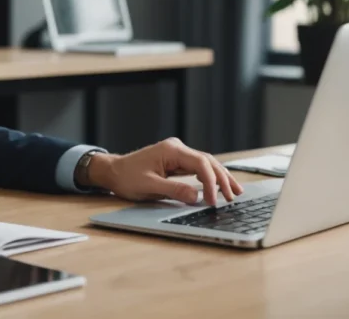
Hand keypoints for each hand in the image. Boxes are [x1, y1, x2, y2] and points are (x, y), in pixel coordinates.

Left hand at [86, 138, 243, 205]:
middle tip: (233, 197)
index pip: (200, 164)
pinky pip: (198, 168)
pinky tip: (220, 186)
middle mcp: (177, 148)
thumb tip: (197, 196)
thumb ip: (174, 190)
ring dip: (220, 177)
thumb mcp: (149, 186)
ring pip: (206, 164)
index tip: (213, 201)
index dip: (211, 183)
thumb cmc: (127, 177)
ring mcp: (177, 154)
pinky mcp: (176, 161)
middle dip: (222, 179)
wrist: (113, 172)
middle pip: (207, 161)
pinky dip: (210, 177)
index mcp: (171, 150)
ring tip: (235, 191)